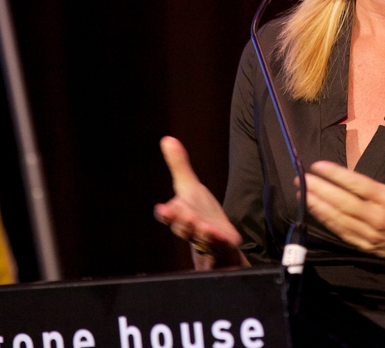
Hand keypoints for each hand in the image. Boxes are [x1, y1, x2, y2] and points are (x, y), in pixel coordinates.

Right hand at [154, 136, 247, 269]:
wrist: (218, 239)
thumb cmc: (200, 212)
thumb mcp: (189, 187)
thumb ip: (179, 165)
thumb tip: (167, 138)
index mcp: (180, 214)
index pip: (169, 215)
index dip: (166, 213)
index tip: (162, 209)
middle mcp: (190, 228)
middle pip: (183, 227)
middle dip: (182, 222)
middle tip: (185, 215)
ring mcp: (205, 239)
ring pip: (200, 237)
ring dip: (200, 232)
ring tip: (203, 226)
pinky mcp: (222, 246)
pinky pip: (219, 245)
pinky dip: (218, 240)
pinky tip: (220, 235)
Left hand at [308, 135, 384, 338]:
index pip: (355, 184)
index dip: (334, 175)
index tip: (317, 166)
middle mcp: (376, 217)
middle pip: (341, 202)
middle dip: (318, 189)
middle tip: (300, 177)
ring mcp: (369, 234)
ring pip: (338, 218)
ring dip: (317, 205)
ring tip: (302, 192)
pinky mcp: (366, 246)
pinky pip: (342, 233)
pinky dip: (327, 222)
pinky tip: (316, 211)